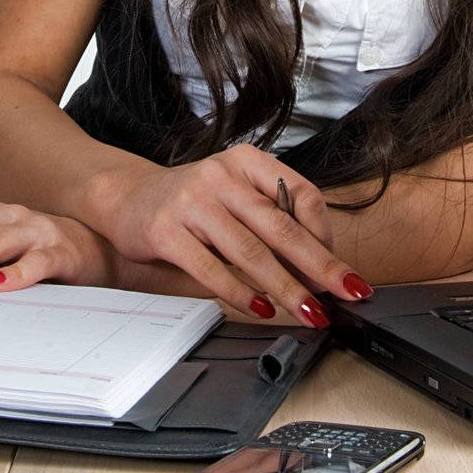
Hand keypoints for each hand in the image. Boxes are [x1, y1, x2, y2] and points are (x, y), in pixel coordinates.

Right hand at [95, 144, 372, 327]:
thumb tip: (318, 266)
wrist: (126, 197)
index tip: (338, 267)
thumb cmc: (191, 202)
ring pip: (249, 249)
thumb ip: (270, 217)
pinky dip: (239, 291)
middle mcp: (221, 174)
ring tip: (310, 311)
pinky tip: (260, 308)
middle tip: (347, 293)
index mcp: (246, 161)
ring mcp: (192, 201)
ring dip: (285, 286)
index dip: (324, 233)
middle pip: (281, 225)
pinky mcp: (166, 231)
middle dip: (319, 265)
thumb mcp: (234, 195)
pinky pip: (210, 267)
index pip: (301, 193)